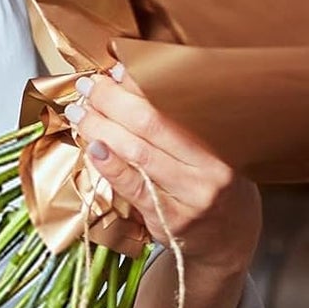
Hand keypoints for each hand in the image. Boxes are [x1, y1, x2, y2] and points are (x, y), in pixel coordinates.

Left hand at [66, 66, 260, 276]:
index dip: (140, 84)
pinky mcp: (168, 220)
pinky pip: (133, 187)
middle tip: (87, 86)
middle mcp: (209, 170)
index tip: (115, 68)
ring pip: (139, 154)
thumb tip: (127, 86)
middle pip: (152, 125)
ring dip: (102, 128)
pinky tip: (92, 147)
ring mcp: (189, 198)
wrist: (229, 240)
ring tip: (79, 112)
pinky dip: (109, 165)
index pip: (175, 106)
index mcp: (220, 144)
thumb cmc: (213, 187)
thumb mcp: (208, 153)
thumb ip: (176, 127)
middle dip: (113, 101)